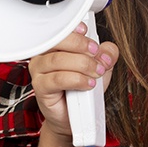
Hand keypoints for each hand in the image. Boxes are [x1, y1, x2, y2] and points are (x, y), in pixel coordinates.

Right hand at [27, 21, 118, 138]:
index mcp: (56, 45)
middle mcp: (44, 55)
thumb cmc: (82, 89)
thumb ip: (107, 55)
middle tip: (97, 55)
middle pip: (58, 41)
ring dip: (82, 65)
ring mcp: (39, 71)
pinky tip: (88, 84)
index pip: (60, 30)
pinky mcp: (40, 88)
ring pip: (58, 60)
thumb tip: (108, 50)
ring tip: (96, 72)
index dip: (74, 29)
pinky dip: (76, 80)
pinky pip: (57, 79)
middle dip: (81, 46)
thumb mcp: (100, 68)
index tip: (87, 31)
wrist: (74, 117)